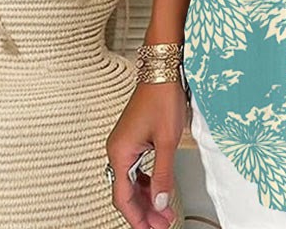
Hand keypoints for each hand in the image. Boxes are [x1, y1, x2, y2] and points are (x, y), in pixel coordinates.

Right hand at [105, 81, 187, 227]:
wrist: (163, 72)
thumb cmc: (162, 98)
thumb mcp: (167, 140)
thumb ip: (163, 174)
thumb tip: (162, 202)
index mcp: (120, 153)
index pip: (123, 197)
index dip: (137, 217)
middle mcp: (117, 150)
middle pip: (126, 192)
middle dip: (145, 210)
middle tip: (162, 224)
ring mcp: (124, 144)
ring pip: (132, 181)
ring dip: (147, 198)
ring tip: (163, 211)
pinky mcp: (133, 138)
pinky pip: (136, 169)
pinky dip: (147, 182)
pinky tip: (158, 190)